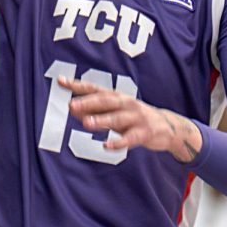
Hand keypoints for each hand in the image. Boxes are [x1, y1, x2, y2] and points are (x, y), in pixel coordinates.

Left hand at [59, 76, 201, 161]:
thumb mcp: (114, 112)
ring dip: (101, 120)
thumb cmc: (134, 118)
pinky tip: (106, 146)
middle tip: (71, 105)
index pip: (94, 88)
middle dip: (88, 102)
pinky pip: (130, 138)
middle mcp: (125, 103)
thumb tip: (71, 108)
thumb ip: (94, 110)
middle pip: (105, 101)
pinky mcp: (144, 133)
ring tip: (86, 123)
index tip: (61, 81)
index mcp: (116, 97)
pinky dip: (118, 142)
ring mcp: (136, 118)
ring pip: (117, 118)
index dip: (78, 85)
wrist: (166, 127)